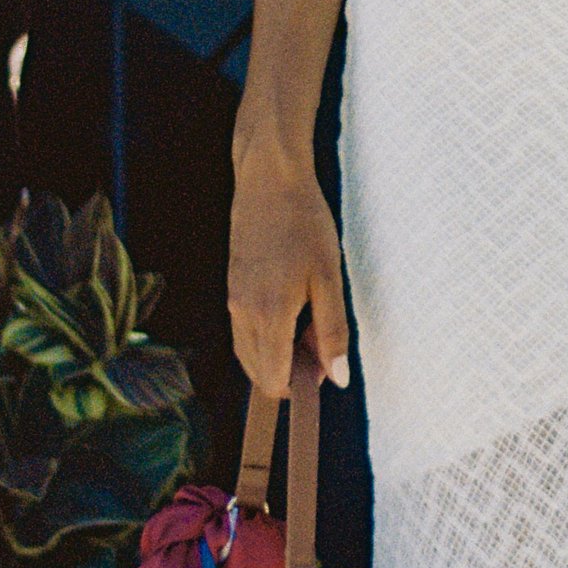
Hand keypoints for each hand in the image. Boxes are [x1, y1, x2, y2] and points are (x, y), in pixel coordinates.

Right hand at [227, 119, 350, 400]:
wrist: (269, 180)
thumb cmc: (305, 224)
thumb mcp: (329, 279)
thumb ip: (332, 332)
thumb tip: (336, 378)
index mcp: (268, 315)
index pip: (273, 379)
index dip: (299, 387)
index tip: (323, 371)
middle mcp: (242, 313)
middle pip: (257, 371)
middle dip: (287, 374)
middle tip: (320, 348)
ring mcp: (232, 300)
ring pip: (248, 352)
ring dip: (275, 357)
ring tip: (309, 331)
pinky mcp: (231, 287)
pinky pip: (244, 330)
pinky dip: (265, 338)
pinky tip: (291, 317)